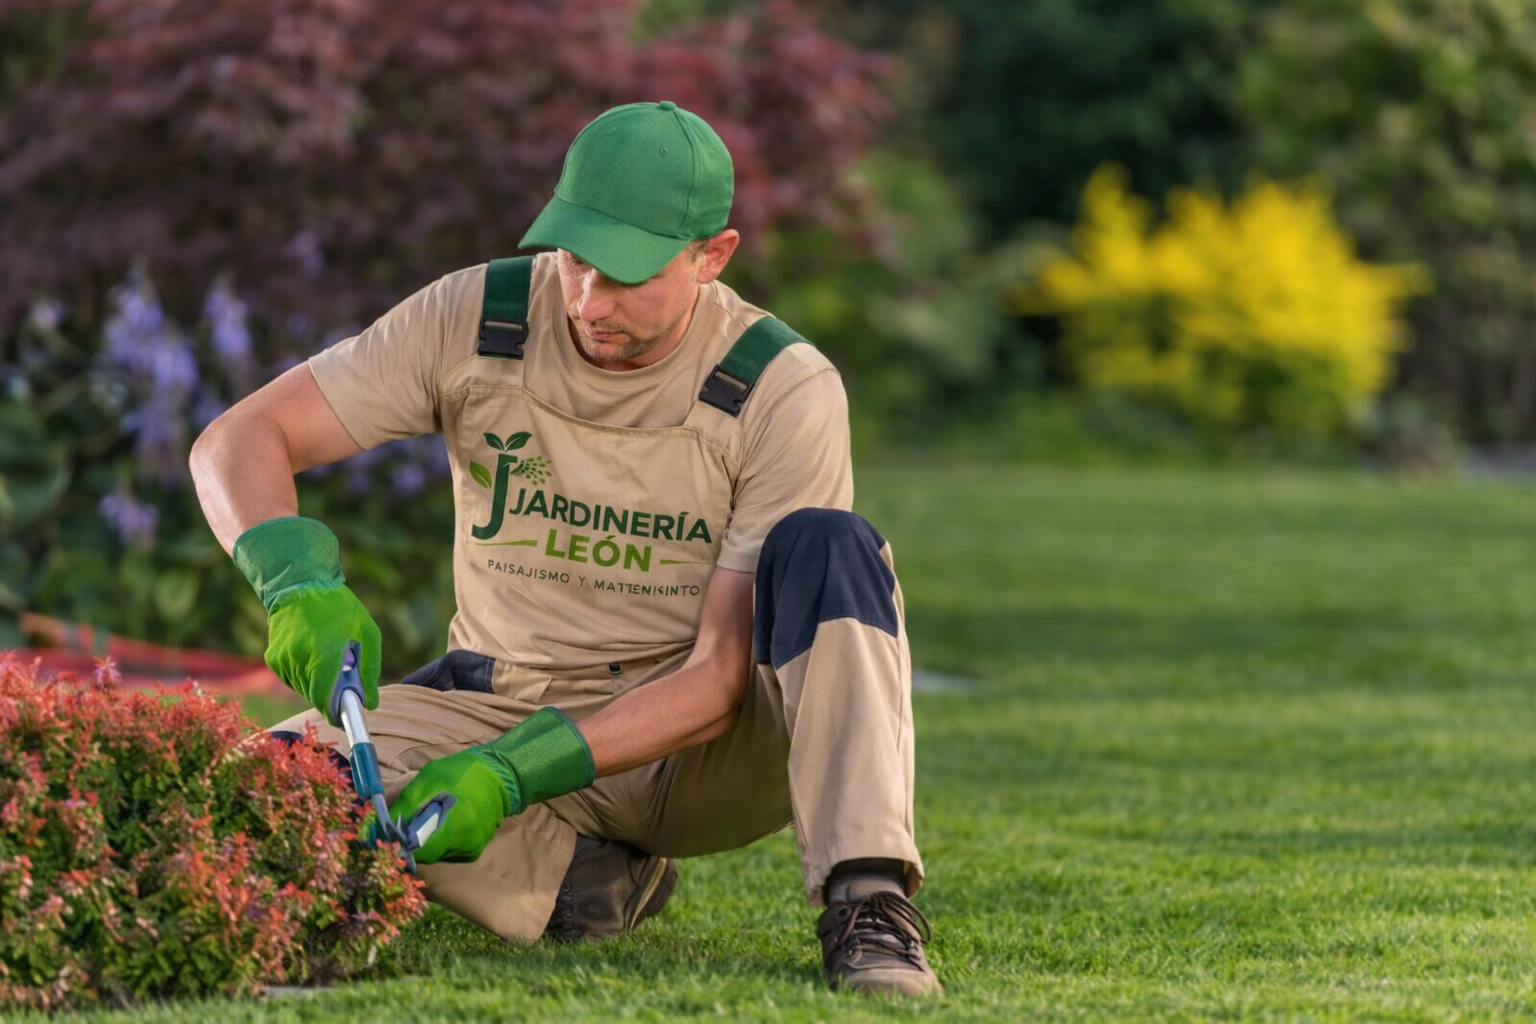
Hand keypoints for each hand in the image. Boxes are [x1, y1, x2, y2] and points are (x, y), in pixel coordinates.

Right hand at [232, 516, 379, 723]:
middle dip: (332, 694)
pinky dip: (305, 675)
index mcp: (323, 652)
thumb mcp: (367, 633)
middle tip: (345, 676)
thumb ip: (370, 670)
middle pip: (315, 696)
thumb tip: (370, 704)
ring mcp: (282, 659)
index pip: (324, 697)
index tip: (345, 718)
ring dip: (319, 683)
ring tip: (329, 657)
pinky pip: (293, 679)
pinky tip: (313, 654)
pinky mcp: (272, 659)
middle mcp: (298, 658)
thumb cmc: (339, 607)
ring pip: (304, 689)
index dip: (334, 713)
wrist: (299, 584)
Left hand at [387, 708, 594, 864]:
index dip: (400, 842)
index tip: (393, 828)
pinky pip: (446, 851)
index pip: (417, 853)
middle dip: (412, 838)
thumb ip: (404, 805)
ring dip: (426, 838)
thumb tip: (379, 827)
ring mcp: (470, 851)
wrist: (502, 775)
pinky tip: (445, 820)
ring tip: (432, 814)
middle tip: (413, 815)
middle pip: (424, 855)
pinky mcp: (473, 851)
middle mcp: (464, 847)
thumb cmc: (462, 773)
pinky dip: (439, 839)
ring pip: (434, 854)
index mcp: (455, 828)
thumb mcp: (427, 780)